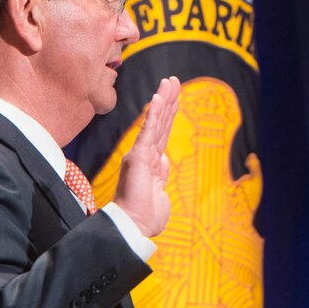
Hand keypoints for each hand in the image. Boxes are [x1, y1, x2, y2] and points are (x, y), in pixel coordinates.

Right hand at [114, 76, 180, 236]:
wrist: (134, 226)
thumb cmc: (146, 216)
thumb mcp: (160, 194)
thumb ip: (162, 176)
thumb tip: (165, 163)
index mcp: (152, 163)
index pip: (163, 133)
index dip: (169, 115)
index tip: (174, 98)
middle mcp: (145, 155)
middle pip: (161, 123)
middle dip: (168, 100)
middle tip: (173, 80)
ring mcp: (141, 155)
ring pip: (156, 122)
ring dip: (164, 100)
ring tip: (170, 81)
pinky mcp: (138, 158)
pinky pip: (148, 132)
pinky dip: (154, 114)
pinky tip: (159, 98)